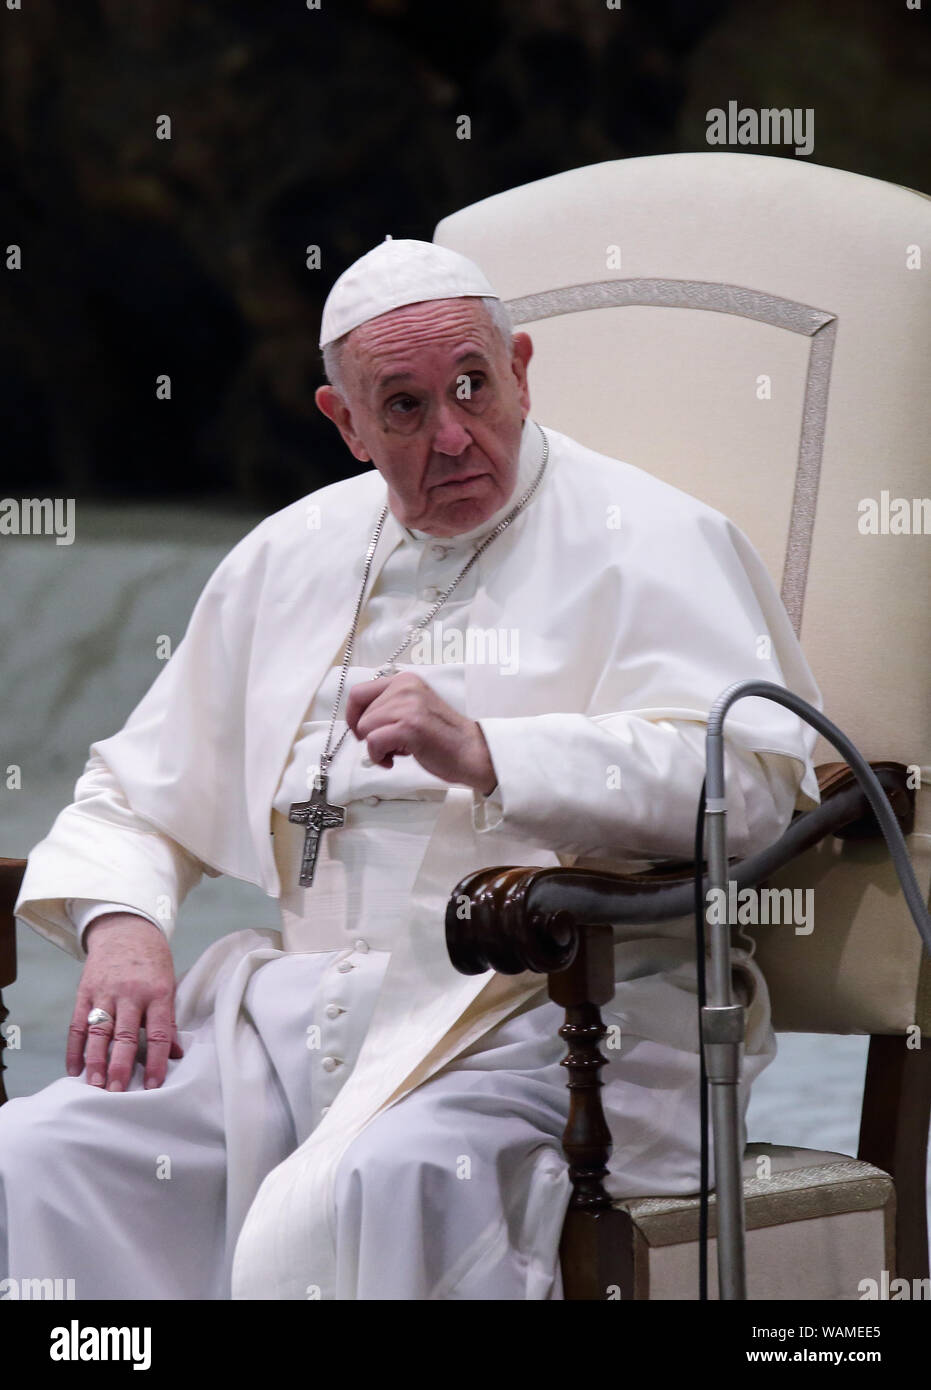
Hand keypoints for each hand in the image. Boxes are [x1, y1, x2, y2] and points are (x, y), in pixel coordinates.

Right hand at [68, 913, 183, 1090]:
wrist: (126, 928)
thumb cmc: (152, 962)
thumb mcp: (169, 985)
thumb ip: (168, 1020)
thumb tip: (174, 1054)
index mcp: (158, 992)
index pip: (159, 1031)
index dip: (155, 1060)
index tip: (151, 1085)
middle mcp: (131, 993)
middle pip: (124, 1034)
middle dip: (120, 1064)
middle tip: (116, 1091)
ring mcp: (105, 991)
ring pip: (98, 1031)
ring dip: (95, 1060)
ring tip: (94, 1084)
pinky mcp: (85, 991)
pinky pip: (77, 1023)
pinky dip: (74, 1047)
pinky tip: (74, 1068)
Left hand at [346, 672, 496, 794]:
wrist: (471, 751)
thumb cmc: (443, 736)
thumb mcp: (414, 708)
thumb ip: (389, 706)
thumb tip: (357, 720)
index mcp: (405, 681)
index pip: (359, 693)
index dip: (353, 716)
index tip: (363, 732)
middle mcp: (405, 687)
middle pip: (360, 714)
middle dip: (369, 735)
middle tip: (392, 745)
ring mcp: (407, 706)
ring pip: (364, 728)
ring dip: (376, 747)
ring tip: (398, 751)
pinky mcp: (408, 726)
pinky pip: (373, 742)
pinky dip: (378, 756)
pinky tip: (395, 760)